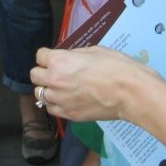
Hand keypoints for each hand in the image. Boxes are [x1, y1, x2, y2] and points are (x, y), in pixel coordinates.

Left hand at [31, 45, 162, 122]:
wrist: (130, 92)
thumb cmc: (116, 66)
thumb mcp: (93, 51)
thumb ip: (74, 56)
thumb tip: (68, 60)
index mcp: (59, 61)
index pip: (39, 56)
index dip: (48, 56)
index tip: (55, 58)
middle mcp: (54, 80)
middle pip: (34, 76)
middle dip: (44, 72)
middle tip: (56, 72)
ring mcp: (61, 100)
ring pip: (40, 94)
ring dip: (48, 89)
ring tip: (62, 88)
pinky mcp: (69, 115)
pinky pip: (51, 109)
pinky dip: (56, 104)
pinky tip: (66, 100)